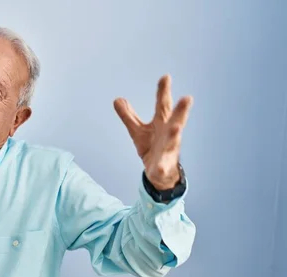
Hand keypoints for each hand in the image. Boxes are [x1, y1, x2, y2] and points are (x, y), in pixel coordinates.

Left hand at [113, 75, 192, 189]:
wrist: (160, 172)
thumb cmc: (152, 147)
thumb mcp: (137, 130)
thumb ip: (129, 116)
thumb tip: (117, 99)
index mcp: (162, 123)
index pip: (163, 105)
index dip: (164, 92)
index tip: (166, 76)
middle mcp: (168, 134)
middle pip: (175, 120)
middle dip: (180, 110)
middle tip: (187, 98)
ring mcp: (168, 150)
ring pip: (173, 141)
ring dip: (175, 134)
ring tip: (176, 127)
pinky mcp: (163, 166)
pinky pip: (163, 167)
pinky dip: (163, 167)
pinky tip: (161, 168)